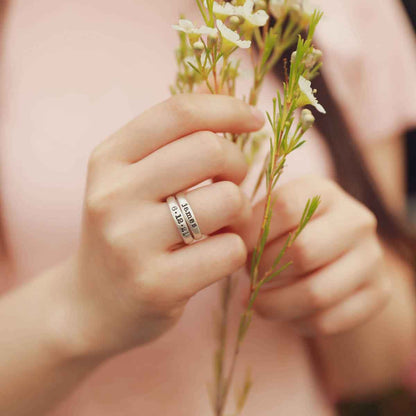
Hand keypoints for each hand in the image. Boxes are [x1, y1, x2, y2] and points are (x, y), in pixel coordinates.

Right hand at [63, 94, 263, 356]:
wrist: (91, 304)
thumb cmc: (125, 232)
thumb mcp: (131, 178)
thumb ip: (171, 133)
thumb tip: (214, 82)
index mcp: (108, 160)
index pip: (178, 113)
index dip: (228, 108)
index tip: (255, 119)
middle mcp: (113, 196)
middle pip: (210, 150)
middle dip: (237, 164)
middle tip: (230, 183)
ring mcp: (131, 243)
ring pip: (227, 200)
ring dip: (240, 210)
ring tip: (224, 222)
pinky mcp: (156, 286)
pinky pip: (230, 250)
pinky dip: (236, 249)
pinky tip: (216, 255)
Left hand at [240, 176, 390, 335]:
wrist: (337, 259)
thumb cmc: (290, 235)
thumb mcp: (273, 219)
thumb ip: (250, 222)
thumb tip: (224, 239)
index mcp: (324, 192)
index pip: (285, 207)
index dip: (252, 233)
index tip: (234, 249)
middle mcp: (355, 219)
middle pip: (302, 251)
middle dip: (265, 270)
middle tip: (249, 277)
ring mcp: (372, 257)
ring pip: (316, 293)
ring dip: (275, 304)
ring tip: (256, 301)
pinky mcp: (379, 293)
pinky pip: (329, 320)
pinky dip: (297, 322)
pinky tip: (285, 312)